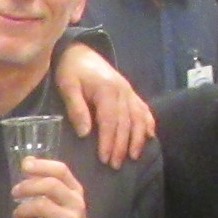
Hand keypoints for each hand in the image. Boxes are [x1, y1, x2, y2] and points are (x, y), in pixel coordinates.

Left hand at [12, 158, 90, 217]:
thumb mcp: (60, 198)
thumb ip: (46, 180)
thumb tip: (27, 160)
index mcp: (75, 189)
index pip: (61, 170)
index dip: (42, 165)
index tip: (24, 166)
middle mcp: (76, 202)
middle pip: (51, 185)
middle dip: (28, 186)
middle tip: (14, 192)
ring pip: (42, 206)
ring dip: (22, 209)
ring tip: (17, 213)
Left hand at [53, 45, 152, 165]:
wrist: (80, 51)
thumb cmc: (70, 70)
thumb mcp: (67, 86)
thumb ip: (76, 108)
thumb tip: (85, 133)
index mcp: (107, 90)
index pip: (110, 121)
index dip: (108, 142)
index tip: (104, 159)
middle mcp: (123, 91)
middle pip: (126, 123)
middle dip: (121, 146)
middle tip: (115, 166)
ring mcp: (129, 91)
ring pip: (138, 118)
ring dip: (137, 139)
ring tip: (133, 157)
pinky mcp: (130, 91)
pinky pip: (143, 108)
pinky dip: (148, 123)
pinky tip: (149, 136)